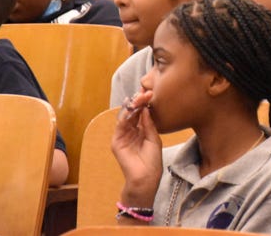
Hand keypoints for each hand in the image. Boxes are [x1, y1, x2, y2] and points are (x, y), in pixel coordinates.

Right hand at [112, 90, 162, 204]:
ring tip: (141, 97)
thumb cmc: (153, 161)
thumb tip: (146, 108)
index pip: (141, 114)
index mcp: (141, 131)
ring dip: (133, 106)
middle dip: (139, 102)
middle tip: (146, 92)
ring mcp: (123, 137)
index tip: (151, 92)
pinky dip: (126, 115)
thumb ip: (149, 124)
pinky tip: (133, 107)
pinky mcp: (117, 142)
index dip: (145, 103)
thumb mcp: (154, 139)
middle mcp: (131, 132)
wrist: (146, 177)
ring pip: (126, 117)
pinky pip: (120, 126)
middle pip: (133, 113)